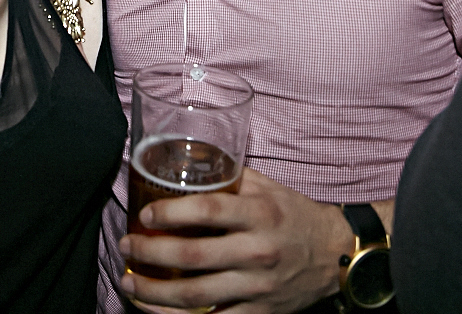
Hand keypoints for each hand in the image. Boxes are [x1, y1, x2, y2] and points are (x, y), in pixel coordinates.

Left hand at [118, 167, 354, 313]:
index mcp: (259, 214)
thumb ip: (229, 178)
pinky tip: (156, 311)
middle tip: (125, 246)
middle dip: (150, 253)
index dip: (171, 212)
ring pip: (197, 295)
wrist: (336, 253)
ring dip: (155, 292)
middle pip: (193, 255)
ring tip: (129, 282)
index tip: (145, 214)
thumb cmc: (295, 214)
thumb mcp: (267, 188)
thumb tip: (185, 162)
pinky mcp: (259, 313)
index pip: (208, 210)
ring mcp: (258, 286)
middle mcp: (258, 251)